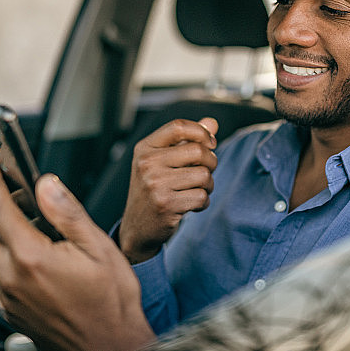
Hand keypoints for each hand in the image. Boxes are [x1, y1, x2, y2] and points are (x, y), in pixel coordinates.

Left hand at [0, 155, 154, 350]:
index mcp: (32, 258)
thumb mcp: (99, 248)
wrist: (111, 350)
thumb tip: (46, 185)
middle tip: (15, 196)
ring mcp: (10, 300)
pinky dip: (5, 258)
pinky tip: (34, 256)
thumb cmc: (112, 304)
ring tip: (31, 226)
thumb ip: (68, 213)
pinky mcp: (13, 313)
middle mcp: (13, 280)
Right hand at [118, 117, 218, 263]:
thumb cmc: (154, 190)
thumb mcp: (163, 161)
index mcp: (145, 148)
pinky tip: (192, 205)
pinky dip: (203, 202)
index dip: (201, 132)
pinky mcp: (166, 204)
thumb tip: (212, 122)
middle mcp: (147, 164)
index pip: (178, 126)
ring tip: (197, 190)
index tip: (210, 143)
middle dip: (211, 162)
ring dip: (208, 185)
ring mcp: (155, 184)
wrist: (137, 228)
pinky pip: (202, 197)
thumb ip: (187, 141)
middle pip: (197, 150)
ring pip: (203, 175)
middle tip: (205, 172)